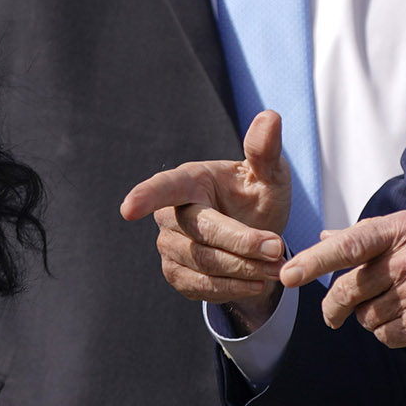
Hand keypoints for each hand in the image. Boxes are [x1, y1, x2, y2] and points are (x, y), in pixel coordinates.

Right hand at [119, 111, 291, 330]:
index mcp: (190, 180)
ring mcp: (171, 246)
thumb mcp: (270, 173)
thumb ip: (265, 151)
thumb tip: (270, 117)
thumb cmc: (258, 196)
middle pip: (200, 233)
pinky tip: (258, 283)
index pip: (164, 187)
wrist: (259, 239)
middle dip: (242, 244)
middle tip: (278, 251)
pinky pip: (202, 287)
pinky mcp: (178, 275)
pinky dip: (233, 288)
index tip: (128, 210)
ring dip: (243, 269)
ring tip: (277, 268)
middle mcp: (172, 214)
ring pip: (203, 264)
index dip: (146, 197)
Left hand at [279, 210, 405, 349]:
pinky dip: (388, 333)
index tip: (287, 275)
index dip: (313, 261)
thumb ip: (371, 234)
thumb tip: (325, 236)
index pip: (348, 245)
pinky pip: (384, 336)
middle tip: (333, 314)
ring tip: (395, 306)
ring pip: (364, 317)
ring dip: (370, 317)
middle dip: (334, 305)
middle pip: (348, 289)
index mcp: (404, 229)